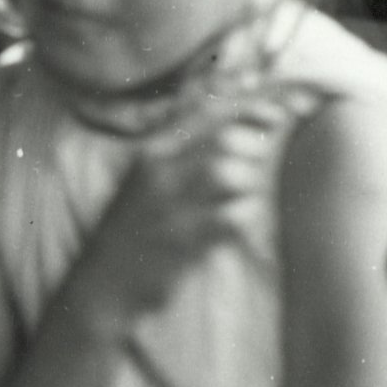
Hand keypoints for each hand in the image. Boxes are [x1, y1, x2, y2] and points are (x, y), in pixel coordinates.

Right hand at [70, 93, 286, 305]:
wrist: (106, 281)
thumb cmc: (135, 226)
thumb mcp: (148, 176)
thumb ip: (184, 144)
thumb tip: (233, 111)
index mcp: (151, 151)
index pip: (204, 110)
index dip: (248, 105)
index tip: (280, 112)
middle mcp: (158, 172)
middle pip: (221, 140)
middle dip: (257, 143)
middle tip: (268, 154)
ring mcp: (171, 205)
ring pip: (228, 175)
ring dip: (251, 182)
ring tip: (247, 192)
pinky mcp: (184, 241)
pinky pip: (231, 218)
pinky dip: (245, 215)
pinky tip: (241, 220)